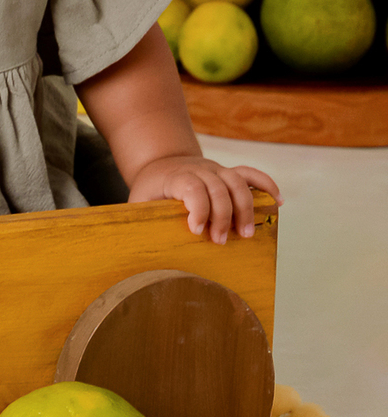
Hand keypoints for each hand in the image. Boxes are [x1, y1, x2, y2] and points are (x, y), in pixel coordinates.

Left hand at [127, 154, 280, 244]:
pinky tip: (278, 202)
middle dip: (223, 216)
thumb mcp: (138, 204)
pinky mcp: (228, 173)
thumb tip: (139, 251)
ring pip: (238, 181)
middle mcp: (200, 170)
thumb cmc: (150, 191)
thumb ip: (141, 222)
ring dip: (245, 208)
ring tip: (246, 235)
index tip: (196, 230)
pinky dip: (267, 185)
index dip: (198, 207)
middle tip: (220, 241)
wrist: (160, 165)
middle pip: (218, 187)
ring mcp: (216, 169)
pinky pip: (251, 174)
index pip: (192, 186)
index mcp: (176, 176)